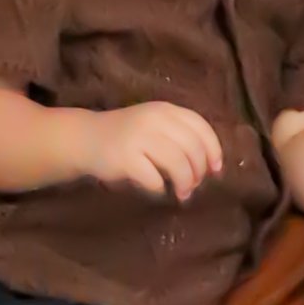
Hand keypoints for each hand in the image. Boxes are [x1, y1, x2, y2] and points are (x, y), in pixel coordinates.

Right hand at [84, 102, 226, 199]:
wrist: (87, 138)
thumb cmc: (128, 136)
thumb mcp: (156, 125)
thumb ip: (180, 136)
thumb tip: (210, 165)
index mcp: (166, 110)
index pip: (201, 127)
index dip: (213, 150)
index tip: (216, 170)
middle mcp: (154, 120)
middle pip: (192, 148)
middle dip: (199, 172)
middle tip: (195, 185)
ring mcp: (139, 138)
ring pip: (177, 163)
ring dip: (185, 183)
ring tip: (183, 194)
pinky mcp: (125, 158)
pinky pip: (154, 178)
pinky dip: (160, 187)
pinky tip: (158, 189)